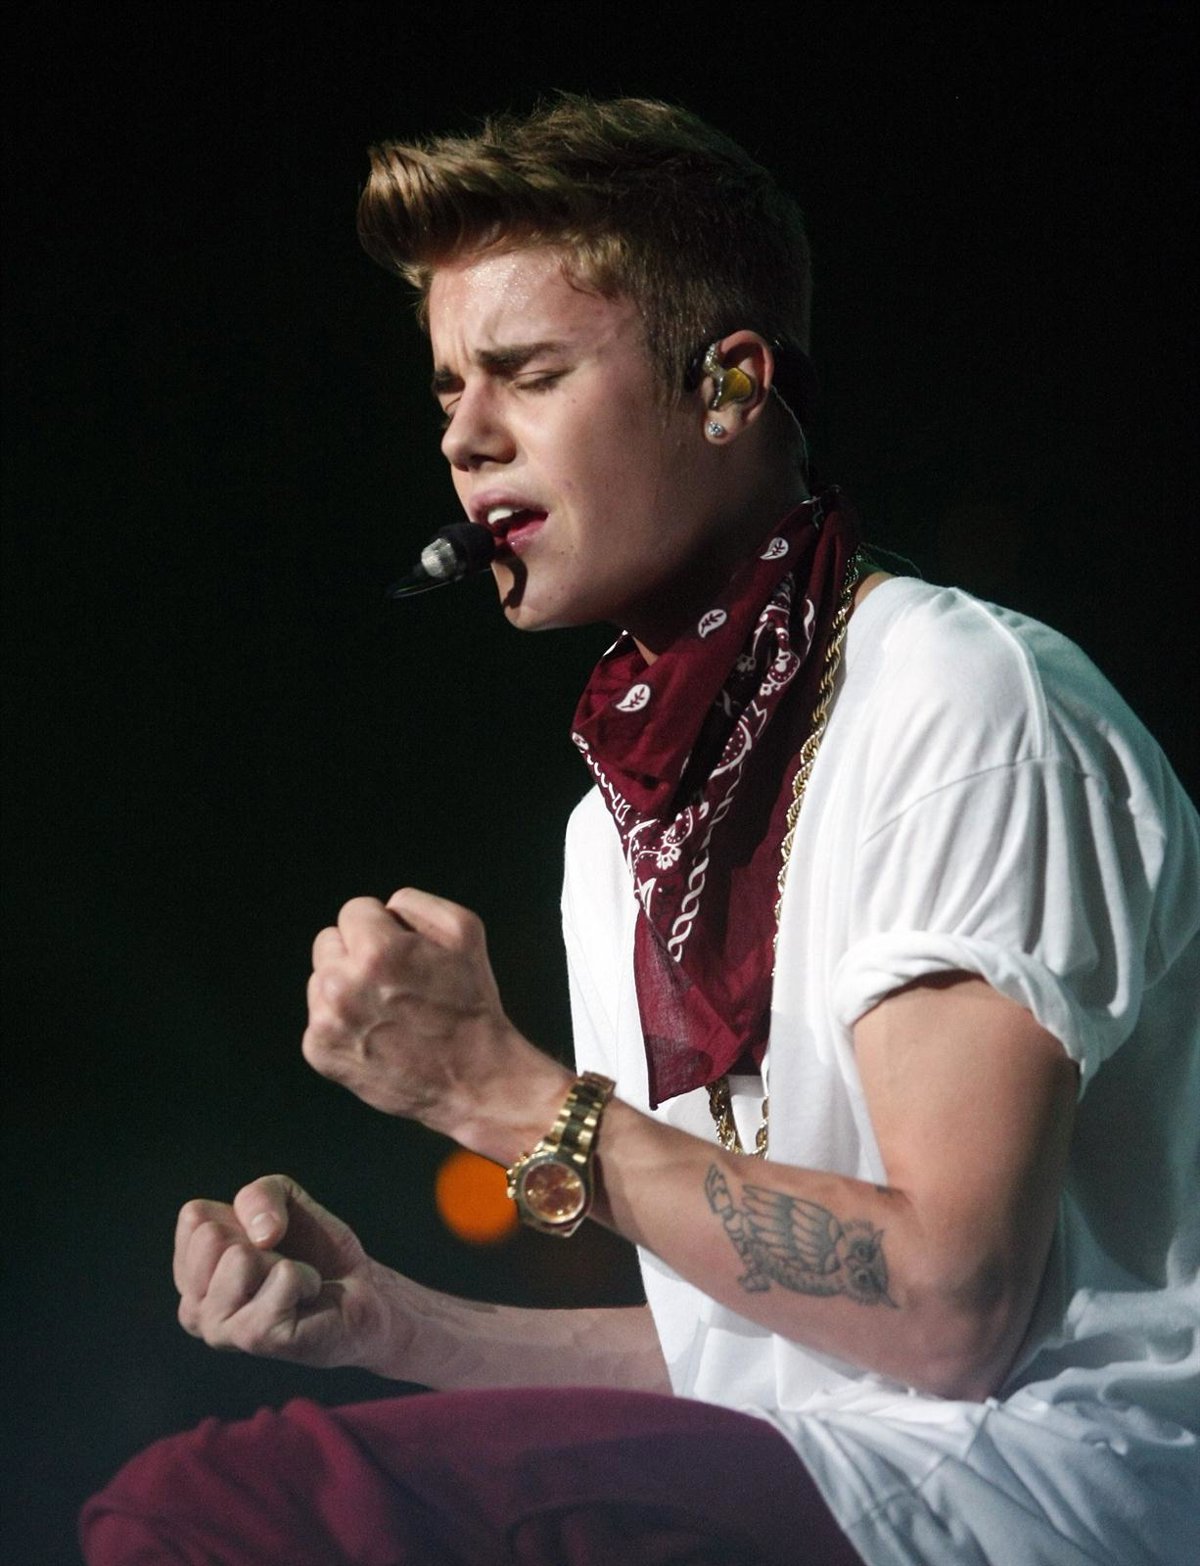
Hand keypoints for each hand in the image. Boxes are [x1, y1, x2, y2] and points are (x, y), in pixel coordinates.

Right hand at [174, 1175, 393, 1369]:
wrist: (359, 1291)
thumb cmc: (314, 1249)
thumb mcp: (283, 1199)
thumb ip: (259, 1195)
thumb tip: (261, 1236)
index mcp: (190, 1274)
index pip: (194, 1217)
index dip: (242, 1214)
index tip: (264, 1238)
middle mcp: (194, 1308)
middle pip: (210, 1236)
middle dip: (259, 1239)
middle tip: (280, 1264)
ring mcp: (221, 1329)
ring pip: (241, 1257)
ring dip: (282, 1261)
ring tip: (291, 1283)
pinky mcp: (256, 1339)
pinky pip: (283, 1276)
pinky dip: (306, 1277)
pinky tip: (306, 1299)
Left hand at [302, 889, 571, 1161]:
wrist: (472, 1079)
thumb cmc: (470, 1003)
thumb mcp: (465, 931)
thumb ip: (415, 903)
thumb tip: (383, 908)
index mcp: (376, 950)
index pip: (354, 910)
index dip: (384, 927)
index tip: (404, 952)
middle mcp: (342, 984)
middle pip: (328, 941)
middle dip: (357, 953)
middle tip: (394, 982)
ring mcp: (326, 1021)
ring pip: (320, 978)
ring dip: (346, 986)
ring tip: (386, 1010)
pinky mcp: (319, 1050)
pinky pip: (318, 1015)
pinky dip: (341, 1022)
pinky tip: (375, 1034)